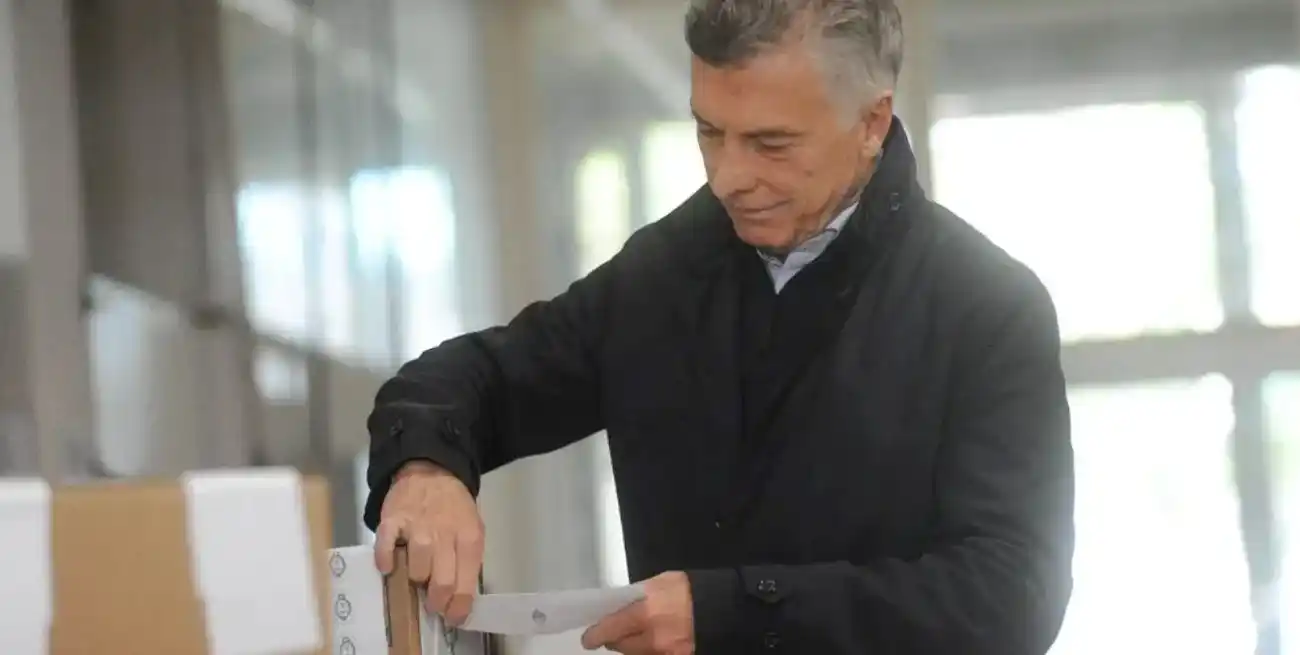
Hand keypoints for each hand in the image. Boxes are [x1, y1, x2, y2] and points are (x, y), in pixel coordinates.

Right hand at [374, 460, 484, 625]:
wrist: (432, 469)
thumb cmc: (453, 507)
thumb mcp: (472, 529)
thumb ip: (467, 560)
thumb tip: (459, 597)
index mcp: (469, 537)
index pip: (466, 583)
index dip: (459, 607)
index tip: (453, 617)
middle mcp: (445, 533)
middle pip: (442, 582)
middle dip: (437, 601)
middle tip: (433, 604)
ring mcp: (417, 526)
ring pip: (416, 570)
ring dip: (415, 579)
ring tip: (416, 575)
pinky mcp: (392, 520)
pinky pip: (386, 548)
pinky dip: (385, 561)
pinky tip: (389, 565)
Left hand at [581, 571, 694, 653]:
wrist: (723, 606)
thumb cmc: (688, 589)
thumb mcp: (659, 583)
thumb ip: (636, 596)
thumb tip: (617, 607)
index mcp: (646, 611)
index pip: (609, 629)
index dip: (595, 635)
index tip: (588, 639)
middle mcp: (653, 638)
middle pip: (620, 646)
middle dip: (614, 639)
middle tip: (615, 632)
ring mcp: (665, 653)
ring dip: (632, 647)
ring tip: (639, 634)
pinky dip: (648, 651)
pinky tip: (654, 642)